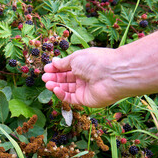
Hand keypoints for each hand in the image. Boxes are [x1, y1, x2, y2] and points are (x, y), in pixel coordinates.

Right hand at [42, 27, 157, 107]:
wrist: (113, 74)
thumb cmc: (95, 61)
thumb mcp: (76, 58)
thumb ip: (63, 63)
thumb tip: (54, 62)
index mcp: (83, 64)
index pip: (66, 67)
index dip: (56, 68)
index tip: (46, 68)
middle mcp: (84, 77)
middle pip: (65, 79)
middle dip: (54, 77)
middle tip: (44, 77)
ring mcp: (85, 89)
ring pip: (67, 89)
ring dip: (56, 86)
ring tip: (47, 83)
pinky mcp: (85, 100)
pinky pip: (70, 98)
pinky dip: (61, 94)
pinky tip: (55, 89)